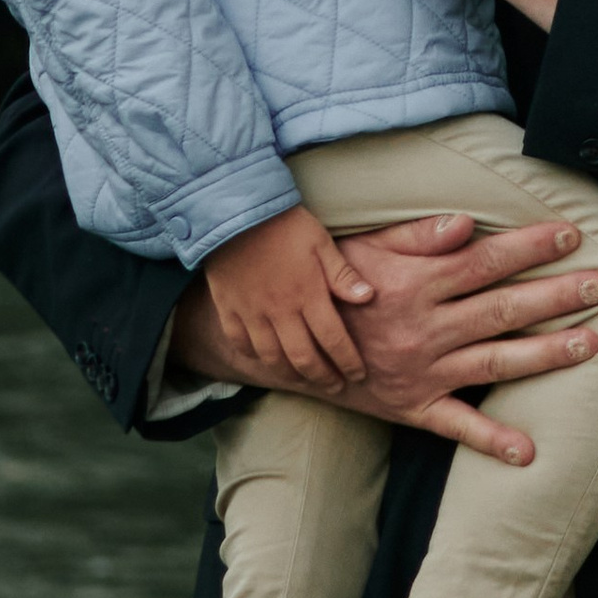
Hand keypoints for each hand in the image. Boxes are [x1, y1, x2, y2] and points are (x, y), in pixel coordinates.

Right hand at [172, 210, 597, 465]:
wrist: (286, 346)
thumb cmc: (330, 287)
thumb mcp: (362, 249)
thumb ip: (416, 237)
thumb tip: (464, 222)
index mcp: (416, 284)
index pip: (485, 261)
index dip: (530, 246)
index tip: (572, 234)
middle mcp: (425, 329)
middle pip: (502, 308)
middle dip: (556, 297)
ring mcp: (422, 372)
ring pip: (494, 361)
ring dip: (546, 354)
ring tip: (592, 344)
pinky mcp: (413, 407)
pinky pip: (456, 426)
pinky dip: (491, 440)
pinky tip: (529, 452)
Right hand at [201, 201, 378, 389]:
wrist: (235, 210)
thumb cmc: (284, 223)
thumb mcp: (321, 242)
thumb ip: (343, 274)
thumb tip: (368, 298)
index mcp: (308, 294)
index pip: (334, 339)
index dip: (348, 361)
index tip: (359, 375)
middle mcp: (280, 311)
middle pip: (304, 358)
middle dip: (323, 377)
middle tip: (335, 387)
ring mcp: (252, 313)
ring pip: (273, 358)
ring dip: (292, 374)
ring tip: (304, 379)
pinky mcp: (229, 309)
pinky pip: (241, 344)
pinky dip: (255, 358)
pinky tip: (266, 361)